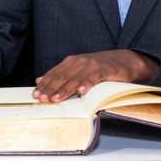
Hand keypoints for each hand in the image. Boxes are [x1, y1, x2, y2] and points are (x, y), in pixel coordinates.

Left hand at [32, 49, 158, 102]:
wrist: (125, 60)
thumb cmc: (100, 68)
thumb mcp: (78, 70)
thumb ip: (60, 75)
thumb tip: (40, 80)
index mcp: (71, 62)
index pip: (54, 74)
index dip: (44, 84)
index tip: (35, 95)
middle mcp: (79, 62)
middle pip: (62, 76)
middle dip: (51, 88)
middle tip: (42, 99)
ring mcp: (92, 65)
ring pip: (76, 78)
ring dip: (65, 89)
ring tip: (56, 99)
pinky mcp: (105, 70)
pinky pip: (95, 78)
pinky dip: (88, 84)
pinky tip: (82, 92)